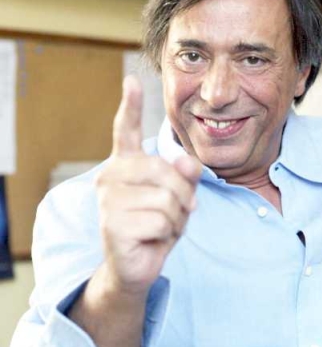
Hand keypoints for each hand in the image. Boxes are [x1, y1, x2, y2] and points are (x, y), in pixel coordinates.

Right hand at [96, 75, 201, 295]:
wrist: (136, 266)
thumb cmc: (156, 225)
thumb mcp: (177, 196)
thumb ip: (184, 175)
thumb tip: (188, 162)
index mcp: (125, 164)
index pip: (126, 129)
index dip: (131, 105)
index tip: (132, 80)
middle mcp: (110, 175)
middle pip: (166, 171)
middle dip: (183, 196)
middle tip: (174, 212)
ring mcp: (109, 199)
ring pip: (168, 198)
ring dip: (176, 218)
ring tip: (160, 227)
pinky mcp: (113, 224)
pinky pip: (162, 222)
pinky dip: (168, 235)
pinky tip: (151, 240)